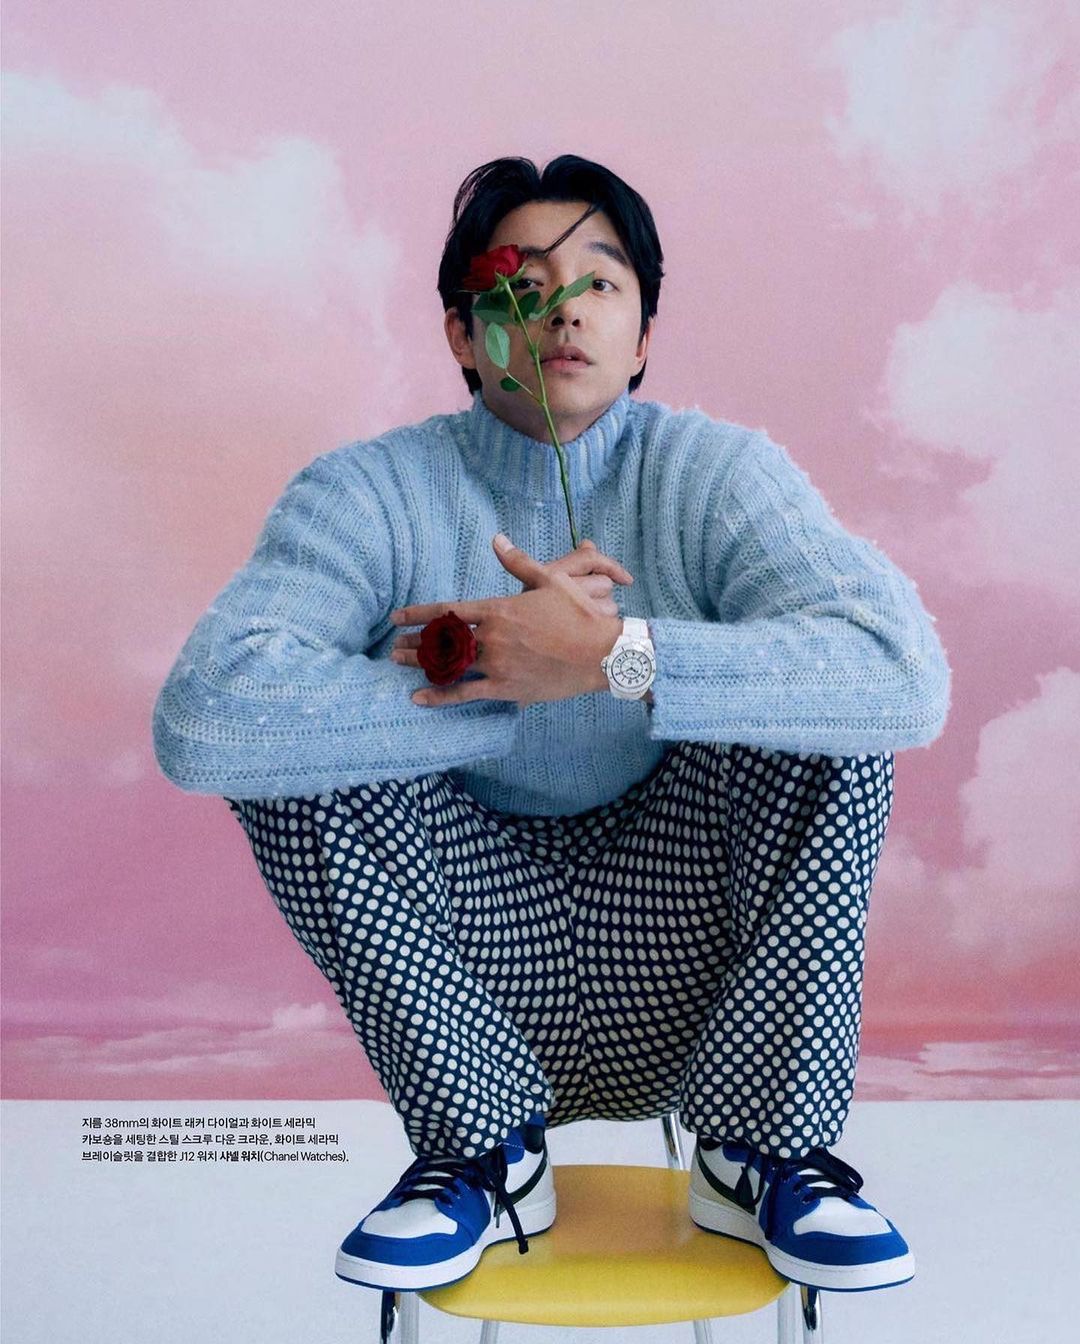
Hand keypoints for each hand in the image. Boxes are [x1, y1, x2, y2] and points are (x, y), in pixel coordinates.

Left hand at [389, 535, 624, 707]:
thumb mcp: (550, 580)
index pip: (448, 610)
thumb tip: (498, 540)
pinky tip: (418, 697)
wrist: (603, 654)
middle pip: (442, 641)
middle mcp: (492, 637)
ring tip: (398, 664)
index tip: (397, 616)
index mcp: (499, 609)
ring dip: (420, 665)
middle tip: (392, 647)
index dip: (418, 613)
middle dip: (414, 643)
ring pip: (449, 666)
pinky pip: (466, 694)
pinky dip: (440, 697)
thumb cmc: (580, 615)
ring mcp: (497, 664)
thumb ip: (518, 562)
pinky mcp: (507, 688)